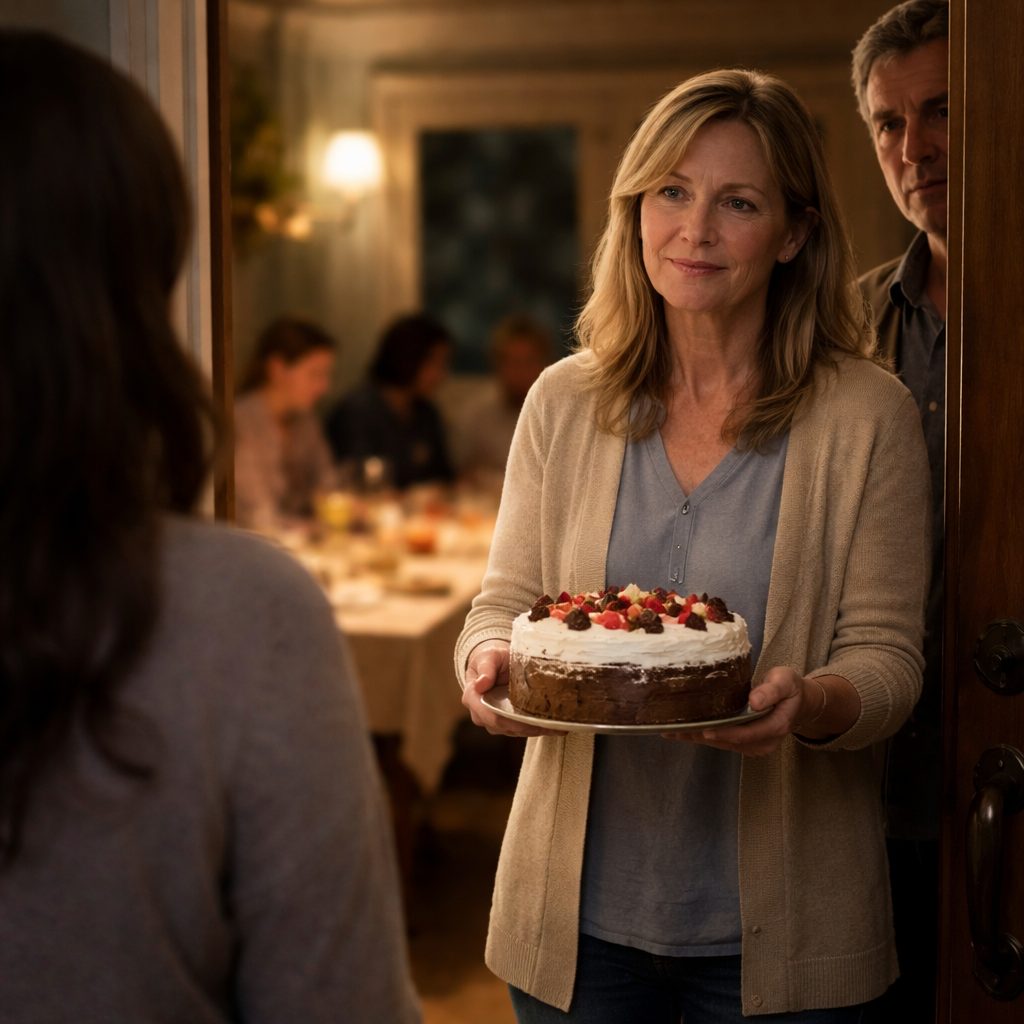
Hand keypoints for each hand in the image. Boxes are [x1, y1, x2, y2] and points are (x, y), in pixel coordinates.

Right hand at [462, 640, 565, 737]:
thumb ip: (485, 668)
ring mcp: (494, 721)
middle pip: (506, 727)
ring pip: (516, 731)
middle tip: (552, 724)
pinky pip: (522, 730)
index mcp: (473, 698)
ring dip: (537, 730)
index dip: (511, 721)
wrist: (494, 663)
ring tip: (559, 726)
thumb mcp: (488, 657)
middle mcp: (482, 714)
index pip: (491, 716)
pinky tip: (556, 728)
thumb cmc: (490, 657)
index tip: (531, 718)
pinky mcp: (507, 723)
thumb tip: (481, 684)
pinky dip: (539, 729)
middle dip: (529, 727)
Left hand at [666, 667, 818, 755]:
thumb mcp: (785, 681)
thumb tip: (755, 701)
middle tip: (673, 731)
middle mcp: (763, 742)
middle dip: (700, 738)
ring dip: (697, 739)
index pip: (745, 733)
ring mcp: (754, 745)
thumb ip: (772, 690)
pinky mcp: (745, 743)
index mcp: (775, 727)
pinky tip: (684, 732)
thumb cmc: (790, 688)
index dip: (723, 733)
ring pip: (722, 744)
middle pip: (728, 742)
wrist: (799, 702)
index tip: (702, 730)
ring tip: (671, 732)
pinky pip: (723, 741)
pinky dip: (703, 737)